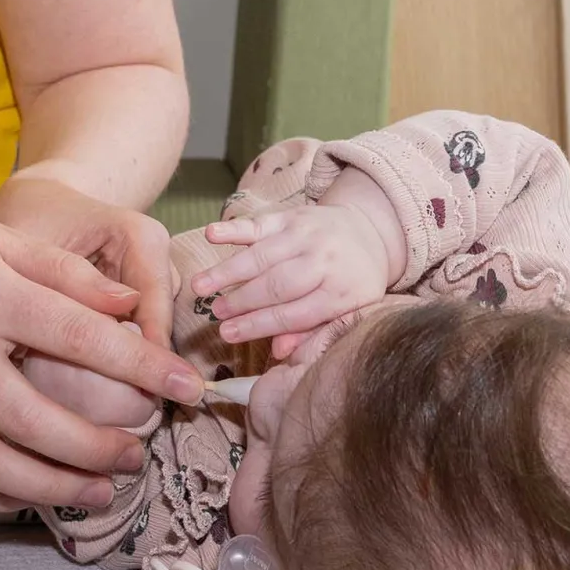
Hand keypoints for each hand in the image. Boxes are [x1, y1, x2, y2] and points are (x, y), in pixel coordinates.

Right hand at [0, 201, 204, 512]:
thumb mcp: (5, 238)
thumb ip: (70, 275)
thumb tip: (133, 307)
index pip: (77, 337)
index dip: (141, 366)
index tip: (189, 387)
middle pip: (31, 420)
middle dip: (95, 448)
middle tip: (136, 458)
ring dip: (51, 487)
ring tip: (99, 490)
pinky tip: (29, 498)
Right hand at [190, 170, 403, 345]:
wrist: (368, 230)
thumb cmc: (351, 280)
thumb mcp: (345, 311)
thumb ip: (311, 331)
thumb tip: (279, 352)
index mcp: (341, 293)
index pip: (294, 314)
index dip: (258, 325)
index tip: (228, 334)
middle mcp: (324, 262)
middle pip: (277, 285)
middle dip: (241, 301)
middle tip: (214, 314)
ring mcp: (306, 235)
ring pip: (262, 256)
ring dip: (227, 271)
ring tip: (200, 287)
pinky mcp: (292, 216)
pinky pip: (259, 223)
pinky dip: (234, 229)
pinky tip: (211, 235)